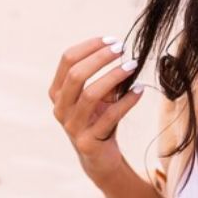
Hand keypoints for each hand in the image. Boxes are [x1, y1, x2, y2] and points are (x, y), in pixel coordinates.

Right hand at [49, 36, 144, 182]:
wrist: (98, 157)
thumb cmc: (98, 117)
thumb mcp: (96, 94)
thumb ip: (100, 74)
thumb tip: (119, 47)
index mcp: (57, 91)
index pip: (67, 60)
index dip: (89, 46)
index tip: (111, 40)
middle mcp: (60, 108)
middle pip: (76, 75)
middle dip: (100, 58)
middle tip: (122, 49)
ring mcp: (72, 126)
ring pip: (91, 94)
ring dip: (113, 76)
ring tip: (132, 65)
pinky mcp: (88, 142)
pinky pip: (110, 116)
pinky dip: (127, 101)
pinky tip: (140, 90)